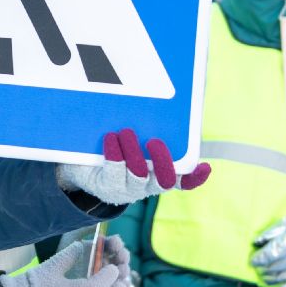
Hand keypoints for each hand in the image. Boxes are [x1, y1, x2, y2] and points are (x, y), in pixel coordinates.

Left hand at [55, 129, 211, 205]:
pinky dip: (115, 153)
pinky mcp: (109, 187)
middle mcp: (148, 184)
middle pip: (165, 180)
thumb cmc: (113, 148)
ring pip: (138, 174)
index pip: (183, 180)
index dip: (195, 177)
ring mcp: (129, 188)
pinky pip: (115, 172)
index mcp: (160, 174)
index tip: (204, 166)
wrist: (81, 165)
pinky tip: (111, 138)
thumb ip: (149, 128)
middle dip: (163, 160)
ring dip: (133, 151)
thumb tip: (162, 98)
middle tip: (155, 141)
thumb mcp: (133, 139)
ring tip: (125, 132)